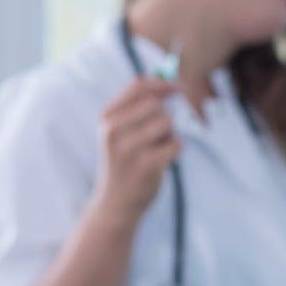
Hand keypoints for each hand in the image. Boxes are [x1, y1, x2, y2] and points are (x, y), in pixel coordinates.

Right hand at [92, 78, 180, 222]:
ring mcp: (129, 149)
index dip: (163, 83)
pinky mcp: (147, 165)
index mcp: (107, 118)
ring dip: (170, 134)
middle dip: (165, 116)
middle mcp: (113, 131)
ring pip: (167, 122)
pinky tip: (162, 160)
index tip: (178, 88)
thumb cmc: (125, 160)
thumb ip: (141, 106)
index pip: (138, 86)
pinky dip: (176, 150)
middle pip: (156, 104)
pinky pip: (176, 144)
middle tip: (158, 135)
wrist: (117, 202)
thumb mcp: (121, 131)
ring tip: (157, 148)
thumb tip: (173, 83)